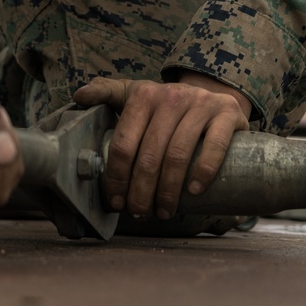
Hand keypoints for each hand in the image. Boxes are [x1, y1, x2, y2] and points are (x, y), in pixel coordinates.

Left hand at [74, 71, 250, 220]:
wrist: (214, 95)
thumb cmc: (167, 105)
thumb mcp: (136, 93)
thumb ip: (107, 92)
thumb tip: (79, 96)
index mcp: (143, 95)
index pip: (124, 143)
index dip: (117, 177)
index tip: (116, 201)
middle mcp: (171, 97)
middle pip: (149, 155)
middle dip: (141, 191)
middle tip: (140, 213)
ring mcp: (200, 103)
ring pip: (178, 155)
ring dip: (168, 191)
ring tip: (164, 211)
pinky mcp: (226, 113)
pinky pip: (213, 146)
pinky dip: (203, 172)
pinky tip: (193, 191)